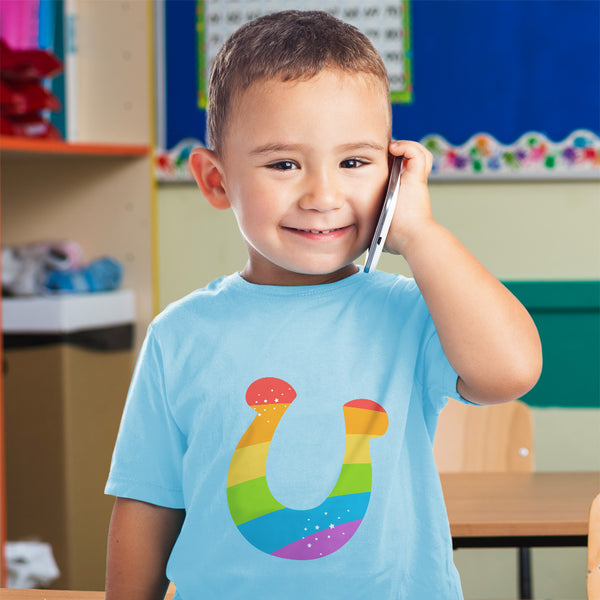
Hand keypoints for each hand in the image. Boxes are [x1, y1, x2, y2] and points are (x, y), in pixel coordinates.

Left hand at [384, 140, 434, 256]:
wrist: (410, 238)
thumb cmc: (395, 238)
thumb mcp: (381, 228)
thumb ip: (375, 224)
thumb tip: (365, 234)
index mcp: (404, 194)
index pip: (403, 172)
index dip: (393, 165)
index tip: (376, 164)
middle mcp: (412, 185)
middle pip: (414, 160)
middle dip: (400, 152)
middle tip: (383, 152)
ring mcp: (416, 180)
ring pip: (419, 154)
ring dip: (407, 147)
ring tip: (392, 149)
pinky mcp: (417, 178)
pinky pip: (416, 153)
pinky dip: (407, 147)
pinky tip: (394, 149)